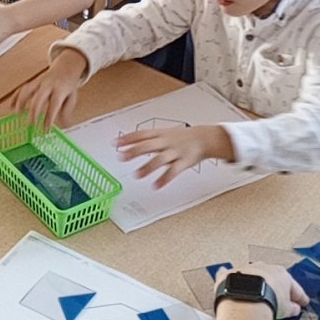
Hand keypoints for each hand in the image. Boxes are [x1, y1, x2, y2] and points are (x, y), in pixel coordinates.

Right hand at [10, 48, 87, 127]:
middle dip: (33, 112)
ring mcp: (39, 82)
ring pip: (27, 90)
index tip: (45, 130)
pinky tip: (11, 106)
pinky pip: (22, 88)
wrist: (66, 67)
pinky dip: (15, 97)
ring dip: (21, 102)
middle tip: (30, 124)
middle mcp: (48, 85)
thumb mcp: (72, 97)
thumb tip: (63, 124)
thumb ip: (67, 111)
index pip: (53, 105)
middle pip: (38, 98)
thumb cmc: (68, 85)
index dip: (49, 118)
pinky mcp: (33, 82)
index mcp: (59, 90)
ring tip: (17, 114)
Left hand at [115, 122, 234, 186]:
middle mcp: (166, 142)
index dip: (127, 138)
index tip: (114, 143)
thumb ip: (149, 139)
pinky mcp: (183, 162)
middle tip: (121, 157)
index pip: (141, 134)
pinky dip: (164, 179)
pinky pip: (173, 171)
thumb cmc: (182, 137)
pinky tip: (155, 186)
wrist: (204, 138)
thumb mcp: (164, 133)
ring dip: (147, 167)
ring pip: (159, 159)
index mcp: (160, 134)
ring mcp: (175, 152)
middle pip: (147, 145)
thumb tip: (129, 143)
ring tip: (136, 175)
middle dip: (133, 151)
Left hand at [217, 261, 308, 319]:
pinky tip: (229, 279)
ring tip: (255, 294)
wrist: (247, 300)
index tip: (301, 301)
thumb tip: (294, 309)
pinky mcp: (230, 275)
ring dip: (254, 282)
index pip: (292, 286)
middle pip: (272, 278)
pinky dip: (230, 277)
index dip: (298, 295)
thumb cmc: (268, 301)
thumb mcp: (286, 309)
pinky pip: (230, 274)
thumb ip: (291, 307)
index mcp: (281, 273)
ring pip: (251, 274)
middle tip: (278, 298)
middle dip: (275, 287)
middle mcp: (263, 268)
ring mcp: (246, 270)